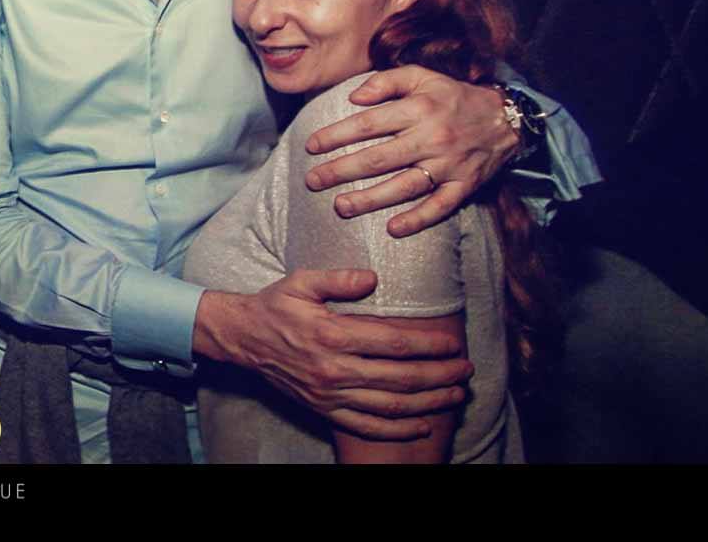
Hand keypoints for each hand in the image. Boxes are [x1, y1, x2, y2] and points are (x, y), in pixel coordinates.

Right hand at [191, 270, 471, 439]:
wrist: (242, 338)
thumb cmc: (276, 306)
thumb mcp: (302, 281)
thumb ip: (339, 279)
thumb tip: (374, 277)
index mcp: (333, 335)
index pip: (394, 343)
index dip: (430, 346)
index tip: (454, 345)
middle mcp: (334, 370)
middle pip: (400, 378)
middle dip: (440, 376)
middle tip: (466, 371)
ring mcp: (329, 394)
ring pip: (389, 406)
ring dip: (428, 403)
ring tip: (455, 395)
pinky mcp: (323, 409)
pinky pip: (365, 426)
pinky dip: (396, 430)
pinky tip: (421, 425)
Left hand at [303, 65, 517, 237]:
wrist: (506, 118)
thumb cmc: (454, 96)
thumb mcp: (423, 76)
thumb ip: (386, 81)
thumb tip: (353, 97)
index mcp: (419, 108)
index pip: (368, 123)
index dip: (336, 135)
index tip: (312, 146)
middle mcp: (432, 137)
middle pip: (378, 158)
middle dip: (341, 171)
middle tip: (313, 181)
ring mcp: (448, 164)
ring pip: (403, 186)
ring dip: (369, 199)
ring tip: (340, 207)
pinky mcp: (464, 185)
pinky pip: (439, 206)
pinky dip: (417, 219)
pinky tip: (392, 229)